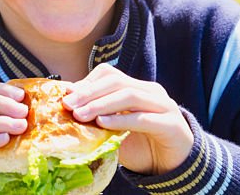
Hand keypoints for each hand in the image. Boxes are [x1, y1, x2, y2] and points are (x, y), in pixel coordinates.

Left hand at [63, 64, 193, 175]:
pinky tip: (103, 124)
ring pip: (129, 96)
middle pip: (117, 82)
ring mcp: (165, 106)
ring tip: (81, 115)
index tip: (66, 96)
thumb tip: (68, 103)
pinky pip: (144, 118)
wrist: (174, 166)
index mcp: (137, 86)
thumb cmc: (140, 145)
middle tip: (68, 106)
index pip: (109, 74)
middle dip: (89, 93)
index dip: (86, 83)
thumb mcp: (115, 127)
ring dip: (101, 105)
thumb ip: (98, 114)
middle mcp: (151, 91)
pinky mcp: (173, 125)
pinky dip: (121, 120)